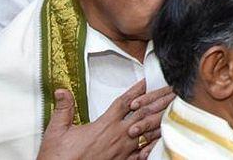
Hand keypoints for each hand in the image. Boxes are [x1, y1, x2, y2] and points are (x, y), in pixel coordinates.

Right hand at [37, 81, 168, 159]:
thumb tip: (61, 90)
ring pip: (148, 132)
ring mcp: (124, 151)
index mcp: (104, 125)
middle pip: (143, 113)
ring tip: (175, 110)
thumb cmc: (60, 158)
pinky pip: (145, 154)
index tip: (148, 80)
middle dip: (159, 100)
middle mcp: (118, 136)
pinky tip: (165, 140)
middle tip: (172, 91)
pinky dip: (156, 146)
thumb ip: (63, 109)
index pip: (124, 102)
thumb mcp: (57, 130)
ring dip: (162, 120)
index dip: (137, 90)